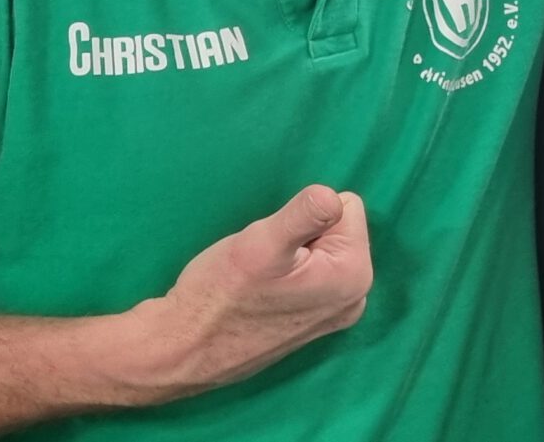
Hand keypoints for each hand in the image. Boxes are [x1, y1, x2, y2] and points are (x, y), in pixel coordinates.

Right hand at [122, 185, 373, 403]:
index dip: (305, 215)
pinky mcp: (315, 320)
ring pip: (320, 249)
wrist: (186, 348)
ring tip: (263, 277)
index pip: (347, 206)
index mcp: (355, 275)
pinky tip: (264, 291)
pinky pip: (310, 272)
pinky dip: (288, 273)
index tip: (279, 244)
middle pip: (337, 228)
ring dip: (292, 253)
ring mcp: (336, 313)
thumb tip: (332, 195)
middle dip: (301, 234)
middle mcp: (356, 297)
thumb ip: (304, 215)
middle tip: (266, 261)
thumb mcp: (262, 244)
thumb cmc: (222, 294)